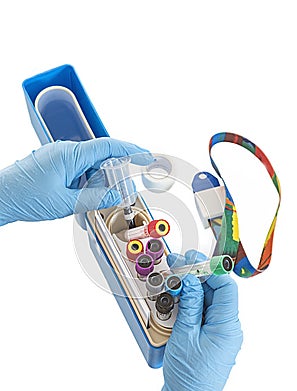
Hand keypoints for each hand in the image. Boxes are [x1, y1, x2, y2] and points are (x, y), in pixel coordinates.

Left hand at [0, 138, 152, 225]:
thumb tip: (118, 195)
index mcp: (70, 154)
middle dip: (110, 176)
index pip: (108, 146)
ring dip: (93, 183)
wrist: (0, 198)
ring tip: (82, 200)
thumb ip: (95, 198)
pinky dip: (83, 183)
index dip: (131, 150)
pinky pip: (77, 170)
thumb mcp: (66, 203)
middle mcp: (65, 151)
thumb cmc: (24, 198)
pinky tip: (76, 197)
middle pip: (100, 158)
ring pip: (89, 166)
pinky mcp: (54, 164)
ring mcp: (58, 157)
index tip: (146, 156)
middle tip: (113, 194)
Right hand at [149, 250, 242, 390]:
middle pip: (215, 292)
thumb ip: (189, 305)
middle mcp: (226, 328)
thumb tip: (191, 280)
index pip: (226, 287)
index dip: (209, 270)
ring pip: (206, 302)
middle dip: (196, 277)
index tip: (192, 261)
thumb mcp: (185, 336)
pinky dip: (187, 305)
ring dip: (189, 290)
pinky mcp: (206, 338)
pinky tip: (174, 300)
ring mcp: (217, 334)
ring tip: (172, 281)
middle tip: (177, 265)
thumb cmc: (189, 379)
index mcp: (228, 327)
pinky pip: (200, 314)